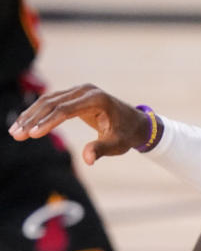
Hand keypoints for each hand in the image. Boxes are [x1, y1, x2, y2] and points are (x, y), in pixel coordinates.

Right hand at [8, 84, 149, 164]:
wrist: (135, 122)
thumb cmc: (126, 134)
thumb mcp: (117, 144)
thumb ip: (101, 149)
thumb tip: (88, 160)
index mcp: (97, 99)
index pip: (66, 110)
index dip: (48, 122)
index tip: (32, 134)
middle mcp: (86, 91)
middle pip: (53, 103)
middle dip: (33, 120)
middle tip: (17, 135)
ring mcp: (79, 91)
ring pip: (48, 101)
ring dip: (30, 116)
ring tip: (15, 132)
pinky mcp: (74, 95)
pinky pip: (52, 102)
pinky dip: (37, 113)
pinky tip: (24, 125)